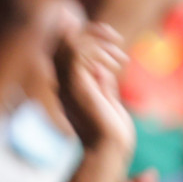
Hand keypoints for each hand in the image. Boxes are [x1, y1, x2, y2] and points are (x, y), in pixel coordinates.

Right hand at [53, 21, 133, 155]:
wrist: (109, 149)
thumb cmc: (111, 132)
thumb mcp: (107, 101)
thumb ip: (101, 84)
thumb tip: (102, 68)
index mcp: (68, 86)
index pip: (66, 49)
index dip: (86, 36)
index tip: (110, 36)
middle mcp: (61, 81)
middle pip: (63, 40)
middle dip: (91, 32)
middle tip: (114, 36)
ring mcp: (65, 82)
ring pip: (70, 41)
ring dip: (98, 41)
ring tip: (121, 56)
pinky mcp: (74, 83)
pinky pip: (78, 51)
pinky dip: (99, 51)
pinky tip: (117, 64)